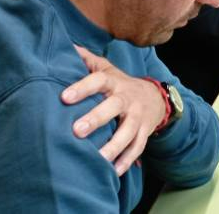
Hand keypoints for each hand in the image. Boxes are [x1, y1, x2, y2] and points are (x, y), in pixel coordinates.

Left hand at [61, 46, 166, 175]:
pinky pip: (137, 148)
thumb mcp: (107, 68)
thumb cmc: (121, 84)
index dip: (82, 87)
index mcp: (114, 82)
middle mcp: (126, 99)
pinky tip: (114, 172)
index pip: (98, 80)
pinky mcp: (144, 132)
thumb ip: (86, 59)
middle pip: (114, 107)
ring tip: (97, 159)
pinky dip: (127, 160)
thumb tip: (63, 45)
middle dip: (97, 119)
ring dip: (114, 146)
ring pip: (128, 132)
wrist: (155, 98)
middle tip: (77, 130)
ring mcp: (137, 117)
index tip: (64, 97)